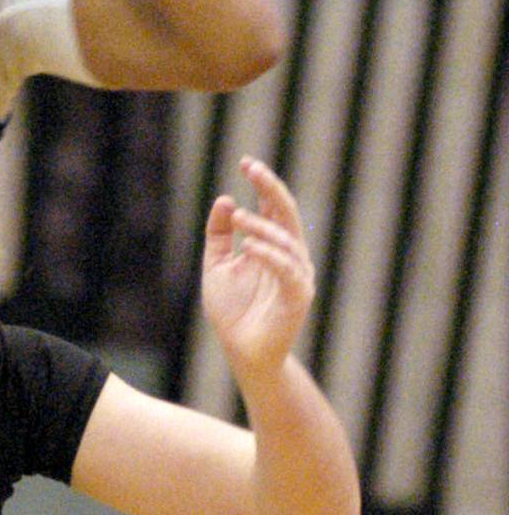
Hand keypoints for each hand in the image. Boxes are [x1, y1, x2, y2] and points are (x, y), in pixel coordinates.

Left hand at [202, 158, 314, 374]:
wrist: (242, 351)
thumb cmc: (233, 310)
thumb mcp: (217, 265)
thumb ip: (219, 235)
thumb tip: (226, 199)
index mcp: (274, 246)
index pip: (273, 207)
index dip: (263, 184)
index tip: (245, 162)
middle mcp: (291, 256)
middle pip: (286, 214)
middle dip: (270, 188)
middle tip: (251, 168)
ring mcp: (297, 275)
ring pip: (286, 240)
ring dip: (262, 226)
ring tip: (239, 218)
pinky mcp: (297, 297)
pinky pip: (287, 270)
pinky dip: (269, 256)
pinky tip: (249, 247)